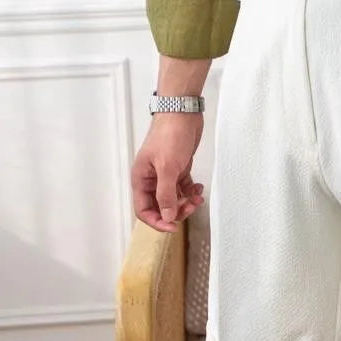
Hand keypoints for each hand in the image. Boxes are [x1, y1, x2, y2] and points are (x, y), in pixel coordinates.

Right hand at [131, 113, 205, 232]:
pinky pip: (183, 187)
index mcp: (141, 179)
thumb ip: (166, 194)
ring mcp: (165, 174)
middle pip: (160, 206)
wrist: (182, 113)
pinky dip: (191, 191)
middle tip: (191, 207)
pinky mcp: (179, 168)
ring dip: (186, 202)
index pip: (143, 210)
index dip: (157, 221)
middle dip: (176, 211)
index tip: (173, 227)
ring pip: (174, 198)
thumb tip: (167, 217)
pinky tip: (199, 188)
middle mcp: (151, 179)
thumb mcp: (167, 167)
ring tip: (198, 197)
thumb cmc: (170, 136)